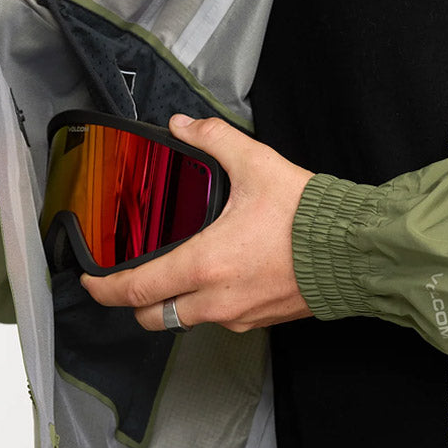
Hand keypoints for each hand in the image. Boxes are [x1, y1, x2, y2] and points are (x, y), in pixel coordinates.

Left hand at [81, 115, 314, 331]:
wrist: (357, 251)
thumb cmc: (308, 216)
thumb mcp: (255, 164)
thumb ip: (213, 140)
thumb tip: (183, 126)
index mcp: (205, 265)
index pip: (135, 290)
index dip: (103, 289)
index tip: (90, 281)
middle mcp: (216, 300)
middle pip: (153, 316)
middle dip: (134, 301)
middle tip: (129, 277)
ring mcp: (238, 316)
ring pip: (185, 320)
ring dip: (172, 302)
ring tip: (174, 272)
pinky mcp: (260, 321)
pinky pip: (219, 319)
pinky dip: (207, 303)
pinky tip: (218, 275)